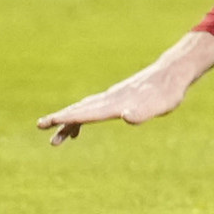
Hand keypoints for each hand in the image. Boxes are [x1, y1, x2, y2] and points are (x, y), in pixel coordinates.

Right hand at [39, 32, 213, 144]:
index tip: (46, 122)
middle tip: (40, 126)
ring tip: (55, 140)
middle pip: (79, 110)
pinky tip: (76, 130)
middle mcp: (110, 98)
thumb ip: (143, 112)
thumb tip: (127, 116)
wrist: (172, 73)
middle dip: (60, 119)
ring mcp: (112, 97)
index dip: (66, 118)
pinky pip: (93, 110)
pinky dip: (81, 119)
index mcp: (115, 103)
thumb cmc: (167, 93)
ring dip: (68, 123)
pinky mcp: (117, 98)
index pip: (85, 112)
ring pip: (84, 110)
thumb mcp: (159, 106)